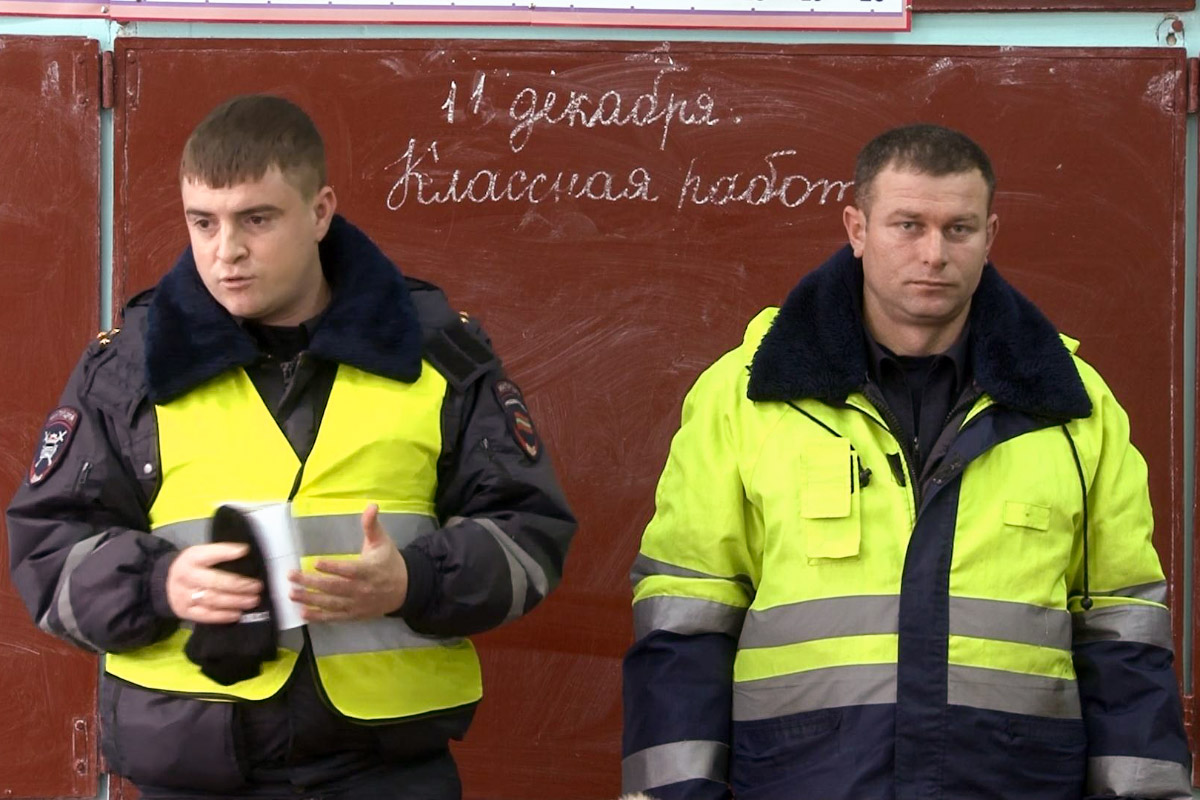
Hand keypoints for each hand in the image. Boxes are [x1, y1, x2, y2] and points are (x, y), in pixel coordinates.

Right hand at [167, 543, 263, 622]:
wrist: (164, 584)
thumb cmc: (193, 567)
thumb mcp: (200, 554)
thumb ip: (219, 554)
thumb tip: (246, 555)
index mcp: (191, 558)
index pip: (209, 554)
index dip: (226, 552)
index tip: (244, 550)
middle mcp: (186, 576)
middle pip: (214, 581)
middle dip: (238, 585)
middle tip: (257, 587)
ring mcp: (184, 595)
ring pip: (212, 599)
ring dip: (235, 601)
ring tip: (252, 600)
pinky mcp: (185, 611)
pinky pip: (206, 616)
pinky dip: (223, 616)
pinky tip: (238, 613)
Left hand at [288, 503, 408, 621]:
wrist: (405, 589)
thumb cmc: (389, 562)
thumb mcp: (383, 542)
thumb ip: (372, 525)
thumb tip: (371, 505)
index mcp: (369, 570)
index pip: (350, 570)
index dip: (334, 568)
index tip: (316, 563)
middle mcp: (362, 589)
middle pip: (335, 587)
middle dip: (311, 582)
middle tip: (291, 576)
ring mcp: (358, 604)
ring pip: (331, 603)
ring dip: (310, 599)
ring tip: (292, 593)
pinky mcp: (354, 615)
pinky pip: (334, 617)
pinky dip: (319, 616)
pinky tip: (303, 613)